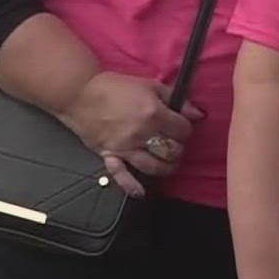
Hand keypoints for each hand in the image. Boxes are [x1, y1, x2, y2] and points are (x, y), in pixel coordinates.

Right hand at [58, 71, 202, 196]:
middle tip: (175, 144)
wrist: (81, 93)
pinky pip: (121, 175)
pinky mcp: (109, 155)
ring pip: (154, 166)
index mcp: (154, 114)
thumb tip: (197, 113)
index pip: (182, 130)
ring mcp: (125, 147)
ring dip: (166, 167)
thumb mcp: (150, 86)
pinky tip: (141, 192)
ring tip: (168, 163)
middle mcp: (142, 133)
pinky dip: (131, 186)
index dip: (186, 129)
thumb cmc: (115, 87)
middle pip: (171, 150)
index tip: (182, 127)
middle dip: (178, 148)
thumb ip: (175, 99)